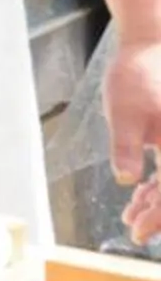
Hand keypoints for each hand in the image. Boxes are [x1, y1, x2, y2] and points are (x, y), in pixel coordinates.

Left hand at [107, 34, 160, 243]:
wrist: (150, 47)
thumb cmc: (136, 76)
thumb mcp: (123, 112)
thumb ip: (127, 147)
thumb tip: (127, 179)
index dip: (158, 217)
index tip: (138, 233)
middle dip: (160, 213)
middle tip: (134, 228)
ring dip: (159, 201)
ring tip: (131, 214)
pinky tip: (140, 193)